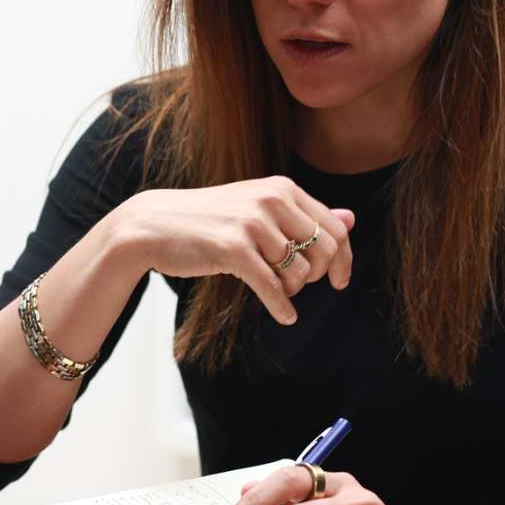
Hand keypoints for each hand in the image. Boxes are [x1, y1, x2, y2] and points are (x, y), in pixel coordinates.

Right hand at [122, 177, 354, 325]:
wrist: (153, 224)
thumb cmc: (210, 219)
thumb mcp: (259, 207)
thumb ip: (305, 214)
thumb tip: (351, 217)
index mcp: (283, 188)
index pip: (336, 228)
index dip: (344, 258)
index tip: (338, 280)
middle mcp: (272, 200)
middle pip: (324, 250)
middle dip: (318, 276)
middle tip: (299, 285)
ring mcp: (252, 223)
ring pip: (299, 271)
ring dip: (293, 291)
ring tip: (277, 292)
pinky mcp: (233, 249)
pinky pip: (273, 286)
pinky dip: (282, 307)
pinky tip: (284, 317)